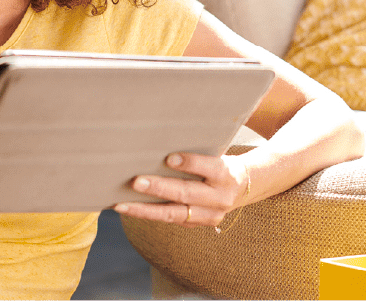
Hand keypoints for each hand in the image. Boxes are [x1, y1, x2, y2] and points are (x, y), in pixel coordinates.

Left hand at [114, 152, 247, 228]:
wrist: (244, 186)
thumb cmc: (220, 162)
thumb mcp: (217, 152)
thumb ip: (196, 151)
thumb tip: (158, 141)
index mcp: (226, 174)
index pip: (208, 167)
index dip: (189, 163)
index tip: (168, 158)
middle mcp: (220, 197)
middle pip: (186, 193)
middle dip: (159, 188)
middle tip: (135, 182)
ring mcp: (210, 215)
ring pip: (174, 214)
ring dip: (145, 209)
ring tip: (121, 204)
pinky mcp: (198, 224)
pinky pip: (170, 220)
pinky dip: (148, 214)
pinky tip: (129, 208)